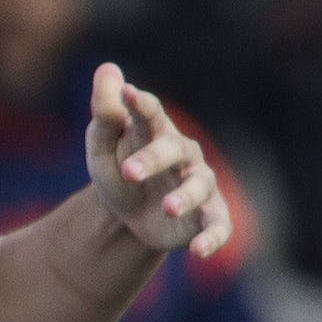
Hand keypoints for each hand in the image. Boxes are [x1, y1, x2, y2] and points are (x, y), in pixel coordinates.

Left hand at [83, 63, 231, 255]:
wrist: (126, 216)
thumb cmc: (117, 168)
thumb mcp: (102, 144)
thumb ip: (106, 112)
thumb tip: (107, 69)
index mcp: (154, 131)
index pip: (149, 113)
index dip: (141, 104)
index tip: (129, 95)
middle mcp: (182, 154)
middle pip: (173, 150)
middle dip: (153, 159)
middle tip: (129, 172)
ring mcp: (198, 184)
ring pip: (199, 186)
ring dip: (185, 197)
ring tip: (167, 208)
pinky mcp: (208, 216)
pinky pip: (219, 225)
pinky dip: (213, 237)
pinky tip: (200, 252)